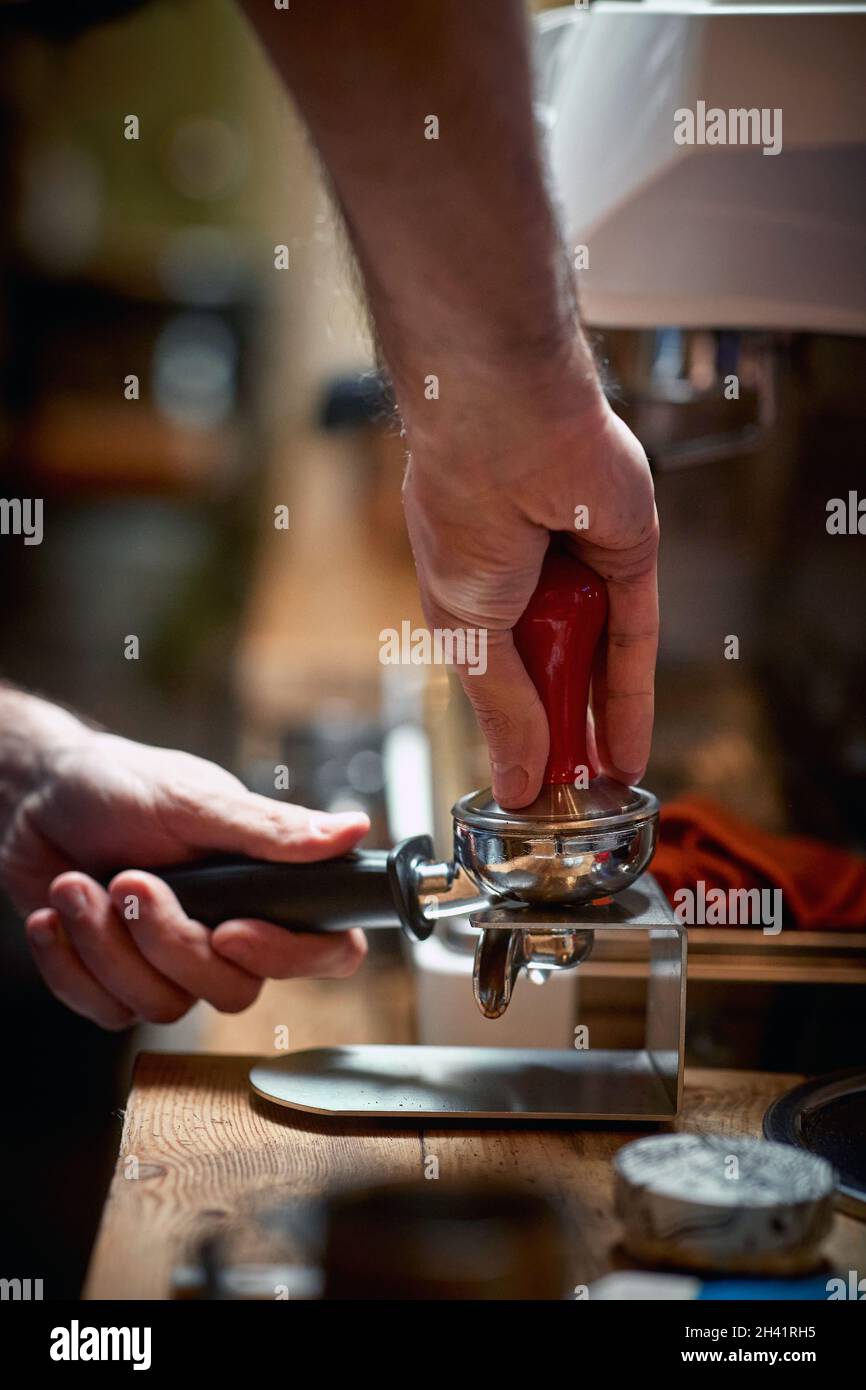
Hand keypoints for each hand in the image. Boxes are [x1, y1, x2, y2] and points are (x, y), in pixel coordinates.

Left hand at [2, 729, 368, 1029]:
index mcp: (263, 887)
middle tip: (131, 880)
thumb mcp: (194, 799)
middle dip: (168, 940)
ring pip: (164, 1006)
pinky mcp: (117, 983)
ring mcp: (171, 964)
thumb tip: (353, 829)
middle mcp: (227, 932)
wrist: (34, 798)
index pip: (325, 950)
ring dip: (107, 942)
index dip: (291, 957)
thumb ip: (269, 828)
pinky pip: (107, 1010)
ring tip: (77, 885)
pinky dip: (70, 961)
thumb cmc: (117, 785)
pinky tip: (56, 913)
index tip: (232, 930)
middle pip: (234, 990)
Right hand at [403, 390, 658, 808]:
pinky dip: (632, 697)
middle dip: (558, 735)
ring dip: (596, 723)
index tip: (523, 786)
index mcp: (471, 593)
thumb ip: (502, 708)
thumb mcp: (470, 632)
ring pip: (594, 662)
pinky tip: (629, 750)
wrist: (508, 427)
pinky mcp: (628, 557)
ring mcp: (578, 572)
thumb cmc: (463, 511)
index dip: (514, 732)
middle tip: (565, 795)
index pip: (499, 676)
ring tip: (597, 785)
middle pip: (551, 674)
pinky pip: (635, 639)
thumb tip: (513, 781)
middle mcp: (527, 584)